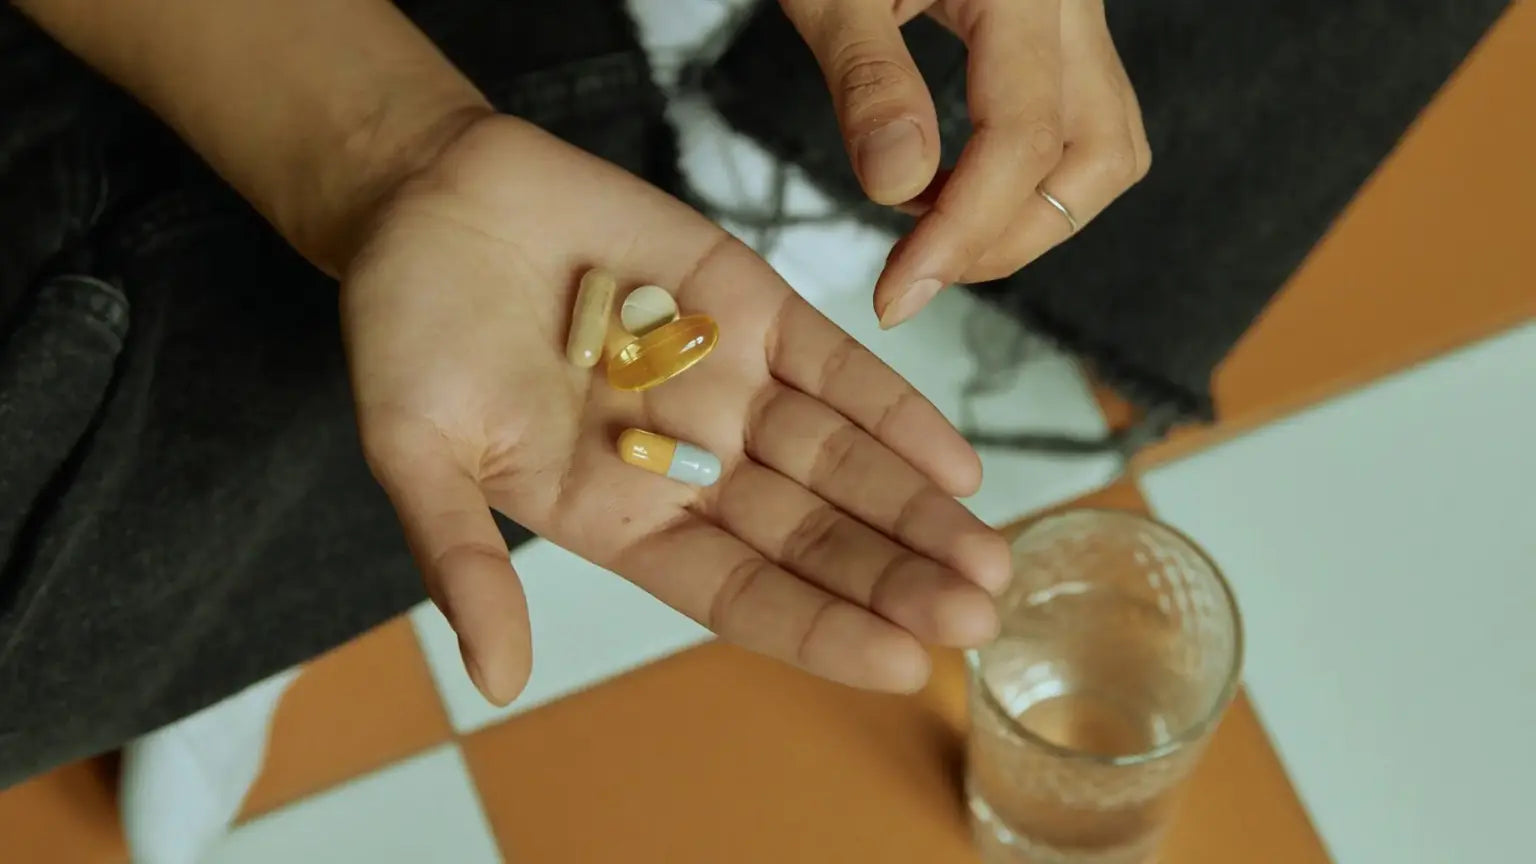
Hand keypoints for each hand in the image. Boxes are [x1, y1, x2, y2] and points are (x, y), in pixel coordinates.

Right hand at [341, 114, 1008, 703]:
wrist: (427, 197)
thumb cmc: (407, 332)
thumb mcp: (414, 452)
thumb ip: (462, 560)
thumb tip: (498, 681)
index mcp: (616, 516)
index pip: (735, 591)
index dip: (817, 628)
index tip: (899, 664)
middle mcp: (688, 462)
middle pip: (810, 537)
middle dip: (894, 579)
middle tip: (978, 619)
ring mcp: (725, 384)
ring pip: (840, 461)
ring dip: (915, 510)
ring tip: (989, 561)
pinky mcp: (748, 305)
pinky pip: (836, 366)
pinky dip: (894, 411)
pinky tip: (955, 462)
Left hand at [780, 0, 1150, 325]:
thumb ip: (866, 77)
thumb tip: (901, 190)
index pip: (1023, 137)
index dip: (963, 233)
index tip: (898, 294)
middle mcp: (1071, 2)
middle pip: (1098, 154)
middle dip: (1012, 235)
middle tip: (920, 270)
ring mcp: (1073, 15)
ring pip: (1104, 145)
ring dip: (1032, 214)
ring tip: (936, 234)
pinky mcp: (1054, 31)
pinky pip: (1076, 120)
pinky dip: (1027, 177)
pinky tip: (949, 187)